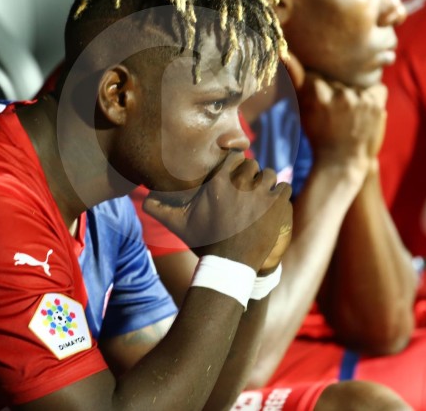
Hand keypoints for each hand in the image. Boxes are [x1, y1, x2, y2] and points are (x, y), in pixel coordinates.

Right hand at [144, 153, 292, 271]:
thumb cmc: (204, 243)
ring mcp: (261, 194)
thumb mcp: (179, 226)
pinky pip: (284, 188)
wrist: (230, 267)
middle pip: (252, 164)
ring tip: (261, 197)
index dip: (235, 165)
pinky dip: (280, 194)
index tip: (234, 176)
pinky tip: (273, 204)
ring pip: (270, 174)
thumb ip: (159, 209)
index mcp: (218, 183)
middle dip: (250, 175)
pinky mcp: (277, 206)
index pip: (233, 157)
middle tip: (247, 190)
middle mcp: (240, 184)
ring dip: (266, 184)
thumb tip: (141, 199)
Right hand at [283, 52, 387, 169]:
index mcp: (316, 91)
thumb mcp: (302, 109)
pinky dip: (373, 99)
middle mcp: (338, 92)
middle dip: (336, 92)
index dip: (318, 89)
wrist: (342, 163)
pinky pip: (378, 89)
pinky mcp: (376, 104)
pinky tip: (365, 114)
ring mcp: (359, 98)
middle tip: (335, 115)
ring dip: (354, 96)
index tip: (320, 106)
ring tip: (349, 116)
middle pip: (338, 79)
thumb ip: (295, 79)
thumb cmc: (319, 136)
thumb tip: (283, 52)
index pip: (318, 76)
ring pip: (357, 84)